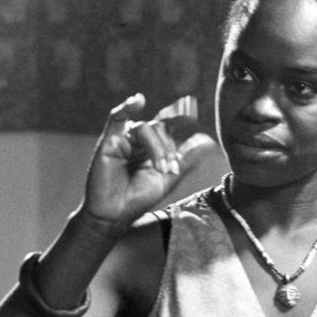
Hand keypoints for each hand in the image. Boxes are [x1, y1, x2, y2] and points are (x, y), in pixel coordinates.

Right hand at [82, 93, 216, 228]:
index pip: (168, 126)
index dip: (180, 115)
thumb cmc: (138, 199)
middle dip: (168, 148)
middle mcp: (138, 140)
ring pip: (146, 128)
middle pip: (159, 128)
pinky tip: (137, 100)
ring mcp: (124, 139)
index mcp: (153, 147)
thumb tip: (207, 140)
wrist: (115, 215)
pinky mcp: (110, 140)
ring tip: (161, 169)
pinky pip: (117, 117)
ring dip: (157, 147)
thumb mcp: (169, 179)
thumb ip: (186, 160)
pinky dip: (126, 106)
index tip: (192, 104)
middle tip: (171, 170)